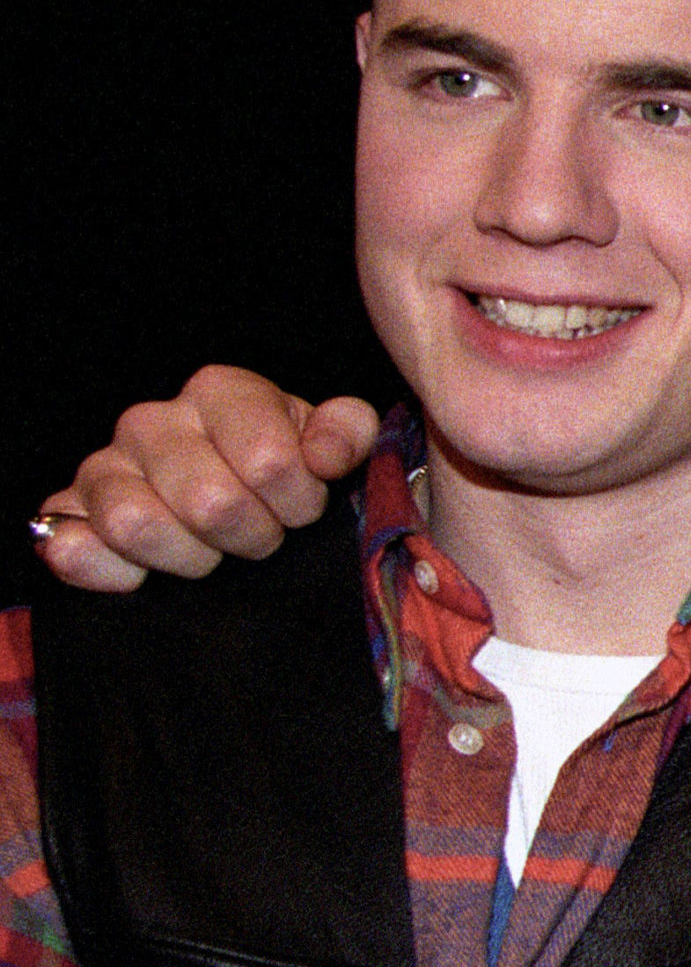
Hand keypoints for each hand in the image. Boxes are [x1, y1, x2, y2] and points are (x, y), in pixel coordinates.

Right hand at [30, 370, 372, 590]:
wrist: (232, 504)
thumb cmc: (285, 471)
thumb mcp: (330, 445)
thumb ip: (346, 433)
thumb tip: (325, 455)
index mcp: (219, 392)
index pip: (268, 460)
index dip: (299, 501)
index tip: (304, 510)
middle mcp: (151, 421)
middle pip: (208, 502)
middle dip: (251, 535)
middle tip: (261, 536)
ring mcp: (102, 468)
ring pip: (136, 525)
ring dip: (191, 557)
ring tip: (213, 553)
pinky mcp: (68, 516)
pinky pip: (71, 549)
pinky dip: (111, 571)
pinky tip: (147, 574)